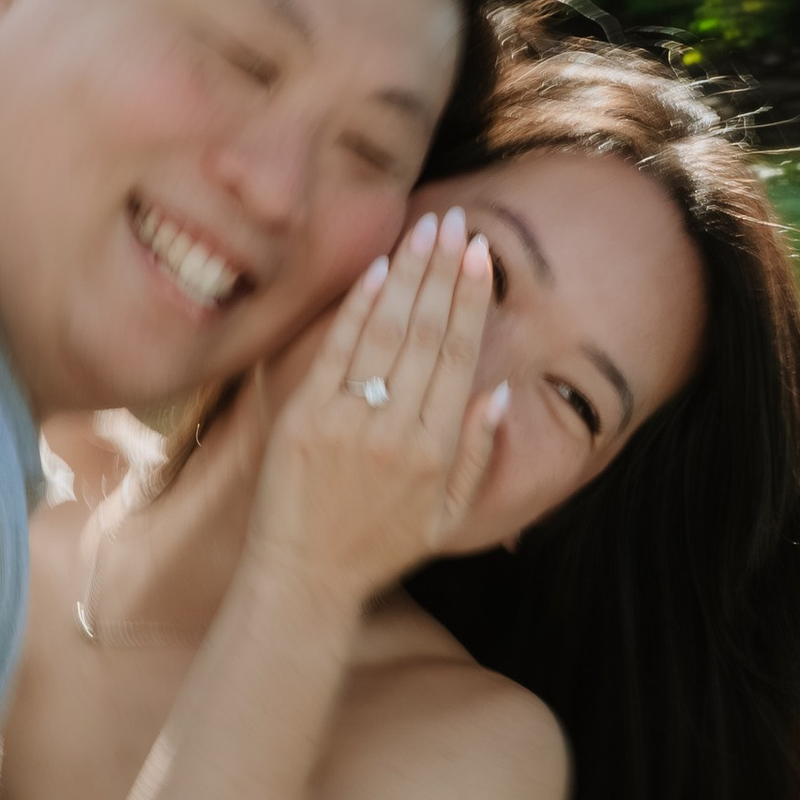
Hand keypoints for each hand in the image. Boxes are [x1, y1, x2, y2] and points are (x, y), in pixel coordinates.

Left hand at [246, 207, 503, 613]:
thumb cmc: (378, 548)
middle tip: (456, 222)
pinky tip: (378, 270)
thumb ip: (477, 455)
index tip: (481, 255)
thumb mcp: (447, 517)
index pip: (460, 356)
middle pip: (428, 333)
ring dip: (409, 275)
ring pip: (387, 333)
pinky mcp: (304, 419)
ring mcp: (348, 422)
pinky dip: (358, 308)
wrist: (304, 577)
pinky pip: (337, 352)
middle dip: (444, 271)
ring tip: (425, 231)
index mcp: (437, 451)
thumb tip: (495, 392)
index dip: (471, 300)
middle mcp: (397, 431)